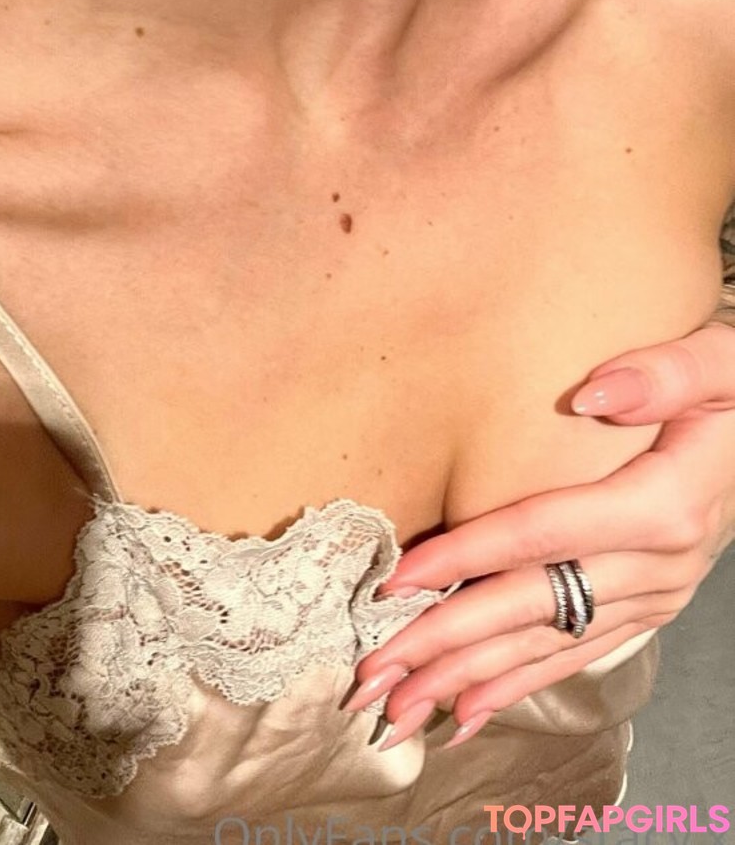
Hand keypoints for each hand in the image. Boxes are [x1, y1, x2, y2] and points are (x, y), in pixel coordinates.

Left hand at [345, 316, 734, 751]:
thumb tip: (591, 396)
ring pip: (545, 645)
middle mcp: (657, 565)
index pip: (542, 534)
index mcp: (663, 506)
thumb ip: (663, 374)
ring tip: (397, 706)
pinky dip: (518, 685)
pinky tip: (467, 710)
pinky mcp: (649, 606)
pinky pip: (576, 654)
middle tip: (372, 672)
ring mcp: (654, 594)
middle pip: (531, 607)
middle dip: (446, 643)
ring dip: (467, 679)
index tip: (397, 578)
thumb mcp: (721, 364)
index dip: (466, 557)